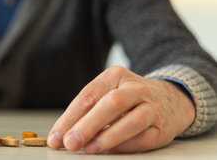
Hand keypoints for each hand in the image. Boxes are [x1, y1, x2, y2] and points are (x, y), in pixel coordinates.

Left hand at [47, 66, 194, 153]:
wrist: (172, 99)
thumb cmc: (128, 98)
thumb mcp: (107, 93)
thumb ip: (87, 112)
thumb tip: (62, 135)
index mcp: (115, 76)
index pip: (88, 96)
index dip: (69, 118)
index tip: (55, 137)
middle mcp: (135, 88)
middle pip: (111, 104)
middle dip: (87, 125)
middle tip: (69, 142)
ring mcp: (152, 107)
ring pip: (132, 120)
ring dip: (108, 137)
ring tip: (89, 149)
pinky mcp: (163, 128)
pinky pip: (144, 138)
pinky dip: (125, 146)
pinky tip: (110, 152)